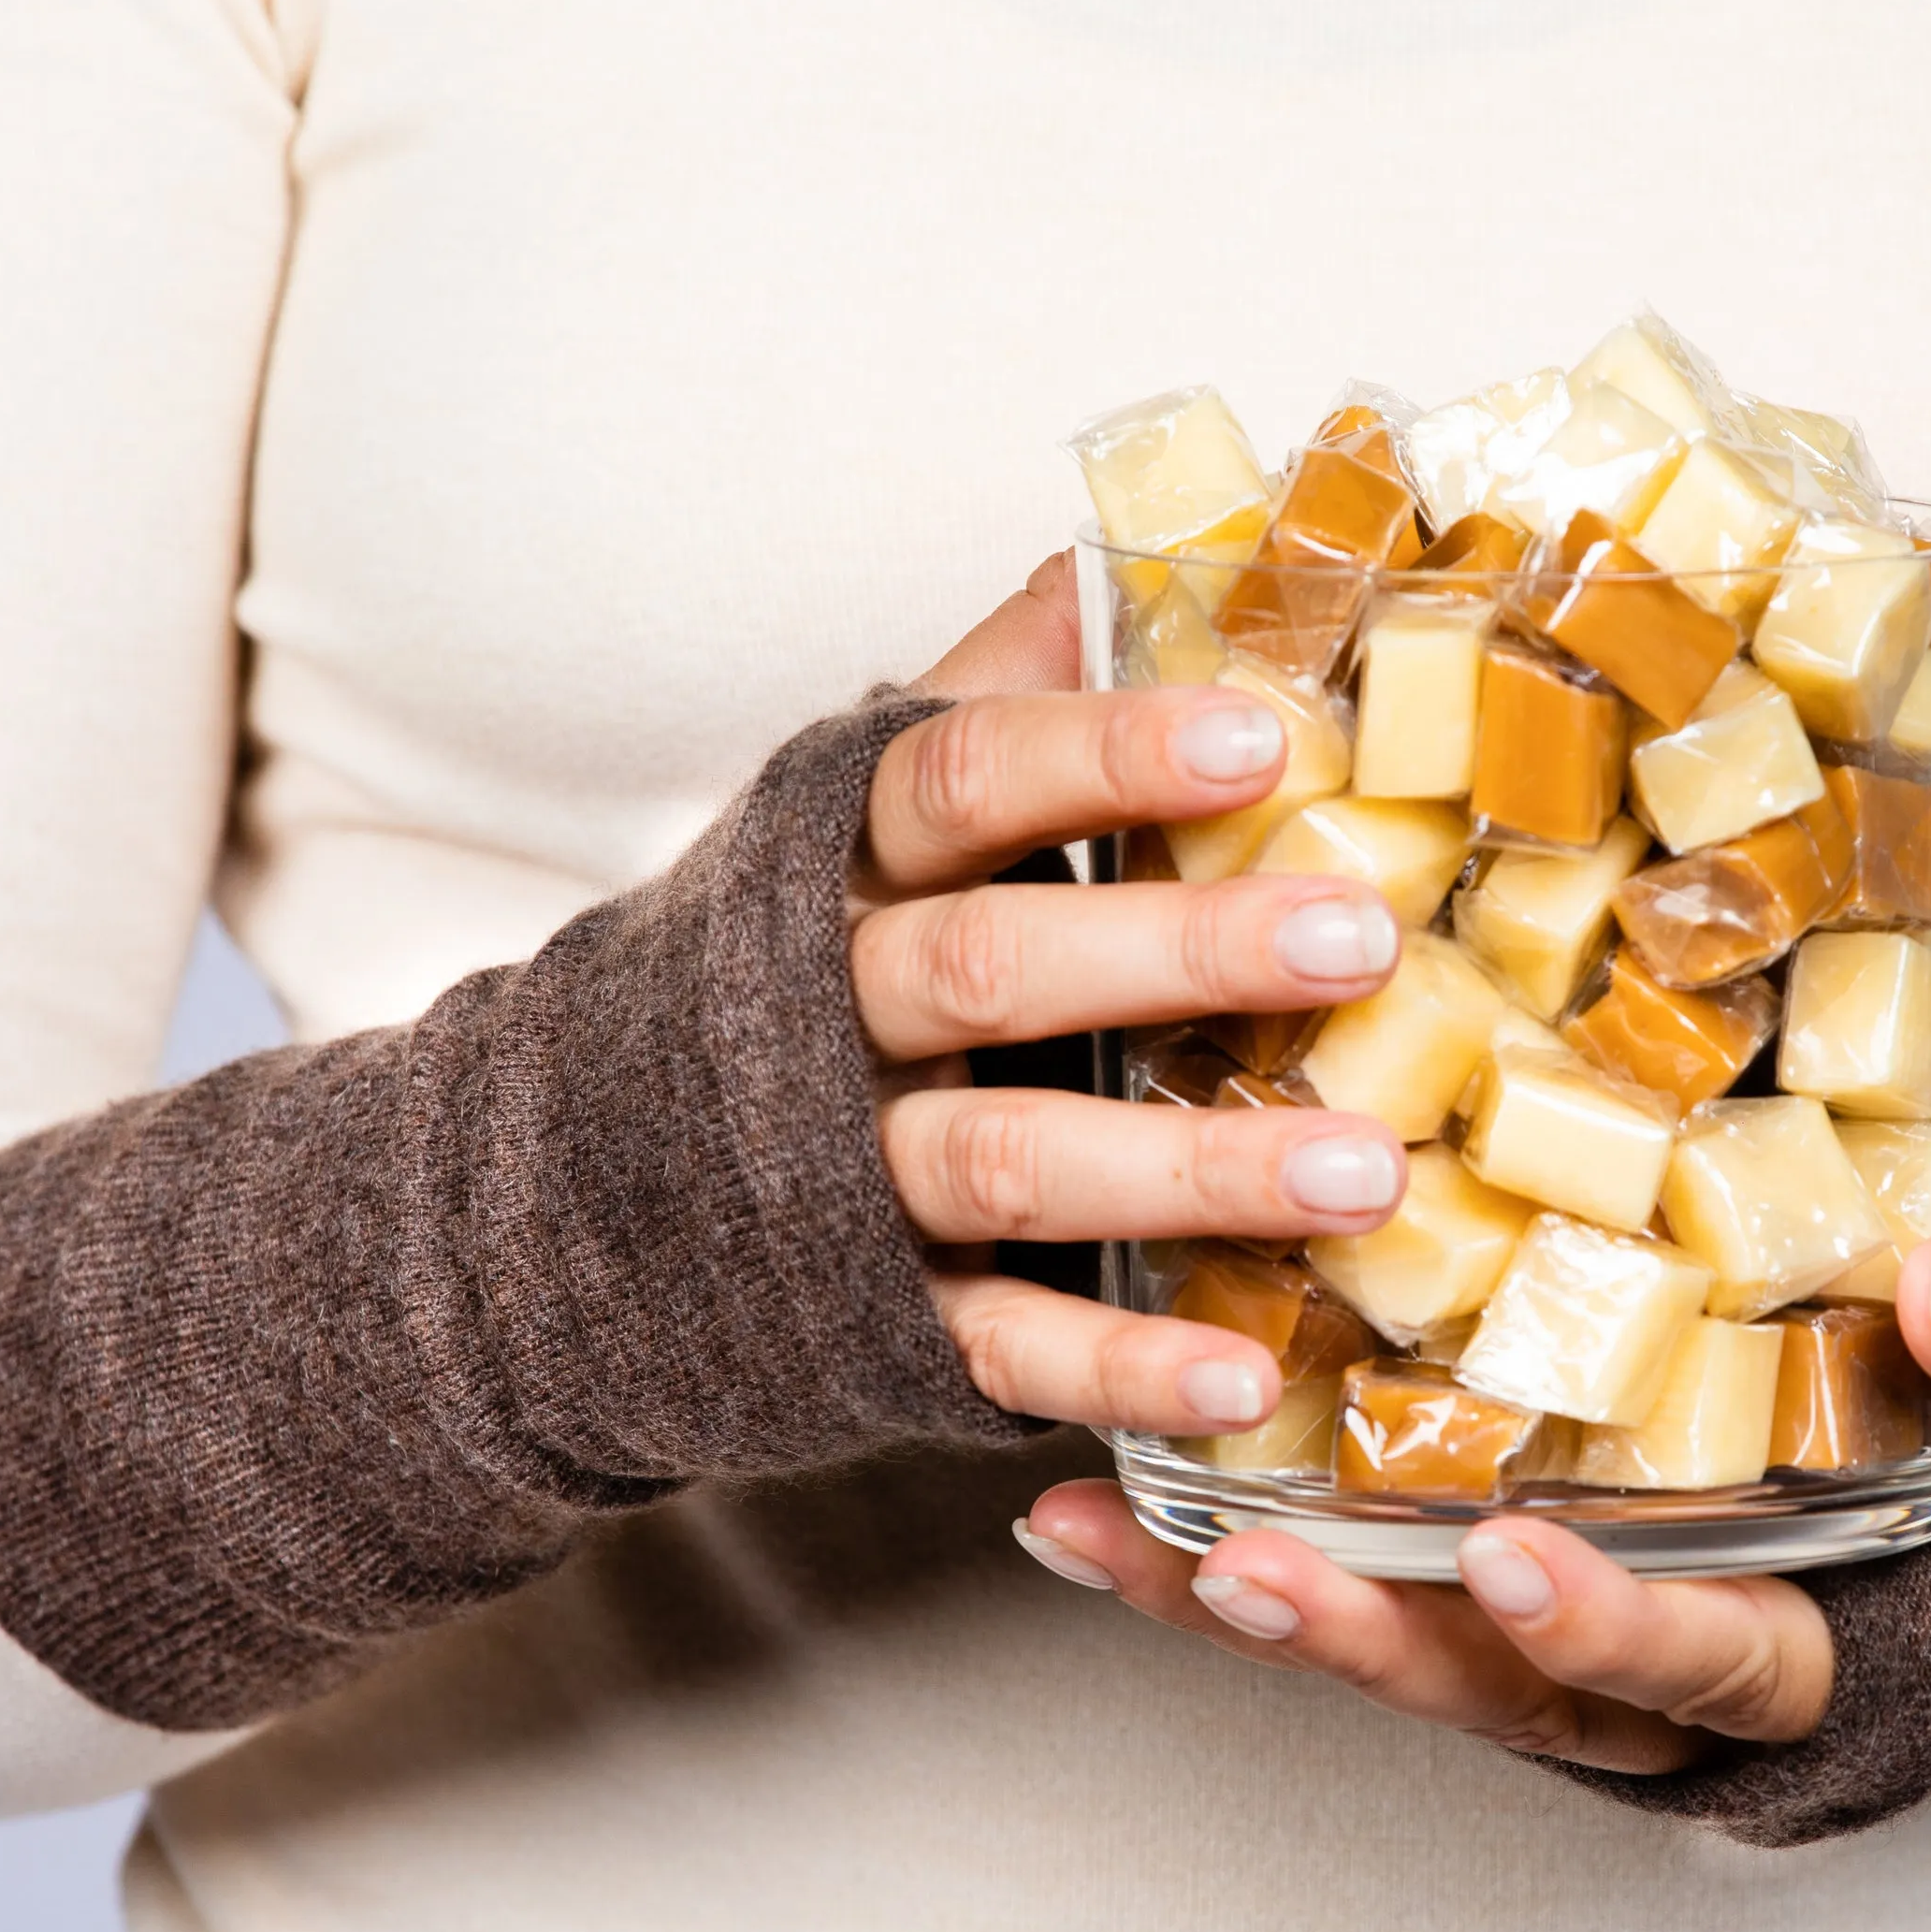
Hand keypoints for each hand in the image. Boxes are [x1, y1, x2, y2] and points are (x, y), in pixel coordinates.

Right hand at [861, 559, 1416, 1434]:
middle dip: (1181, 952)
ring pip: (1010, 1160)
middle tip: (1360, 938)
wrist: (565, 1195)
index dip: (1108, 755)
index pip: (963, 778)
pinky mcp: (868, 1322)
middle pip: (995, 967)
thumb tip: (1100, 556)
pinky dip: (1119, 1365)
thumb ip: (979, 698)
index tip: (1265, 736)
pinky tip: (1244, 1375)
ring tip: (1365, 1172)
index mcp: (842, 864)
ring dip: (1194, 1170)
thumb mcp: (850, 820)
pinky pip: (996, 1347)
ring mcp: (844, 1174)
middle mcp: (832, 1013)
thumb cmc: (783, 975)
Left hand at [1014, 1234, 1930, 1769]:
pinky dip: (1286, 1563)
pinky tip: (1134, 1503)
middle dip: (1378, 1648)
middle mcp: (1752, 1721)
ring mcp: (1661, 1687)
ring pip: (1446, 1676)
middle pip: (1536, 1707)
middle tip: (1228, 1571)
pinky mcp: (1593, 1623)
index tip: (1507, 1561)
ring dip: (1277, 1617)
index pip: (1733, 1674)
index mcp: (1891, 1680)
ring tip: (1102, 1539)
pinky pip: (1426, 1615)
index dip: (1616, 1630)